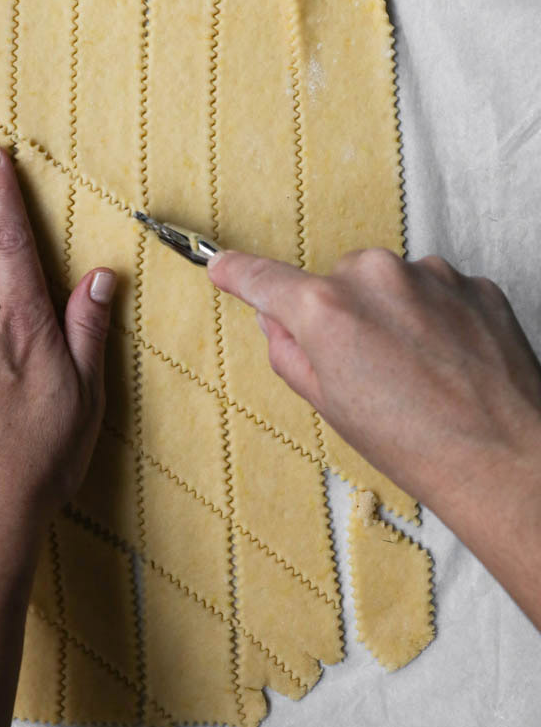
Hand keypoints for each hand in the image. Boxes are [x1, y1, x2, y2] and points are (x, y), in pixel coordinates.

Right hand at [208, 247, 540, 504]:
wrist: (504, 459)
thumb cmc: (416, 445)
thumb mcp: (329, 406)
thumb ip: (289, 352)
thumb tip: (277, 321)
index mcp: (326, 310)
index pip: (264, 278)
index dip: (238, 274)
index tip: (223, 266)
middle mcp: (375, 277)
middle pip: (336, 281)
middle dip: (341, 313)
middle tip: (365, 369)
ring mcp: (431, 275)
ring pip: (390, 284)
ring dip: (393, 314)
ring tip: (418, 372)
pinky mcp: (474, 282)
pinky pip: (437, 291)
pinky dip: (436, 318)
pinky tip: (449, 362)